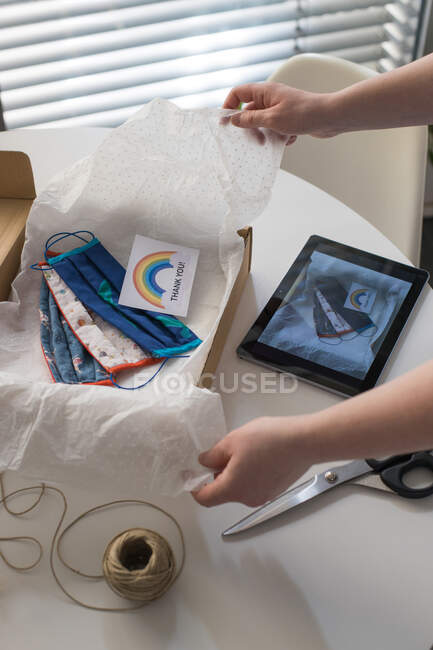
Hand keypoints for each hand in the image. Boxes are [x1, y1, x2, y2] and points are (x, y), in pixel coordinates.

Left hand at [192, 416, 313, 507]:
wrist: (304, 441)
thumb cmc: (271, 440)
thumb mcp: (232, 441)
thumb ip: (213, 455)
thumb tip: (204, 462)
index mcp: (232, 488)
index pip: (204, 498)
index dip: (193, 487)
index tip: (189, 474)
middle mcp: (247, 498)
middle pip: (222, 492)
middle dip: (216, 473)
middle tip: (220, 451)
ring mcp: (263, 495)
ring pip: (238, 487)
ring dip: (233, 472)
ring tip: (242, 448)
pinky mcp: (274, 489)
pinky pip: (253, 484)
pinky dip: (248, 473)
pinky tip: (257, 453)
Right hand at [223, 82, 338, 138]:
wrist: (330, 117)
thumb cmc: (304, 114)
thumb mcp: (272, 119)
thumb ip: (251, 120)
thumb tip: (233, 119)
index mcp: (265, 92)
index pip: (238, 93)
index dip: (229, 106)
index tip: (225, 123)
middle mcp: (272, 98)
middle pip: (250, 111)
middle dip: (251, 127)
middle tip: (254, 139)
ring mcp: (281, 108)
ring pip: (264, 122)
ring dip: (267, 134)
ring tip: (274, 141)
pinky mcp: (290, 118)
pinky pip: (277, 129)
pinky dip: (280, 136)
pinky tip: (290, 139)